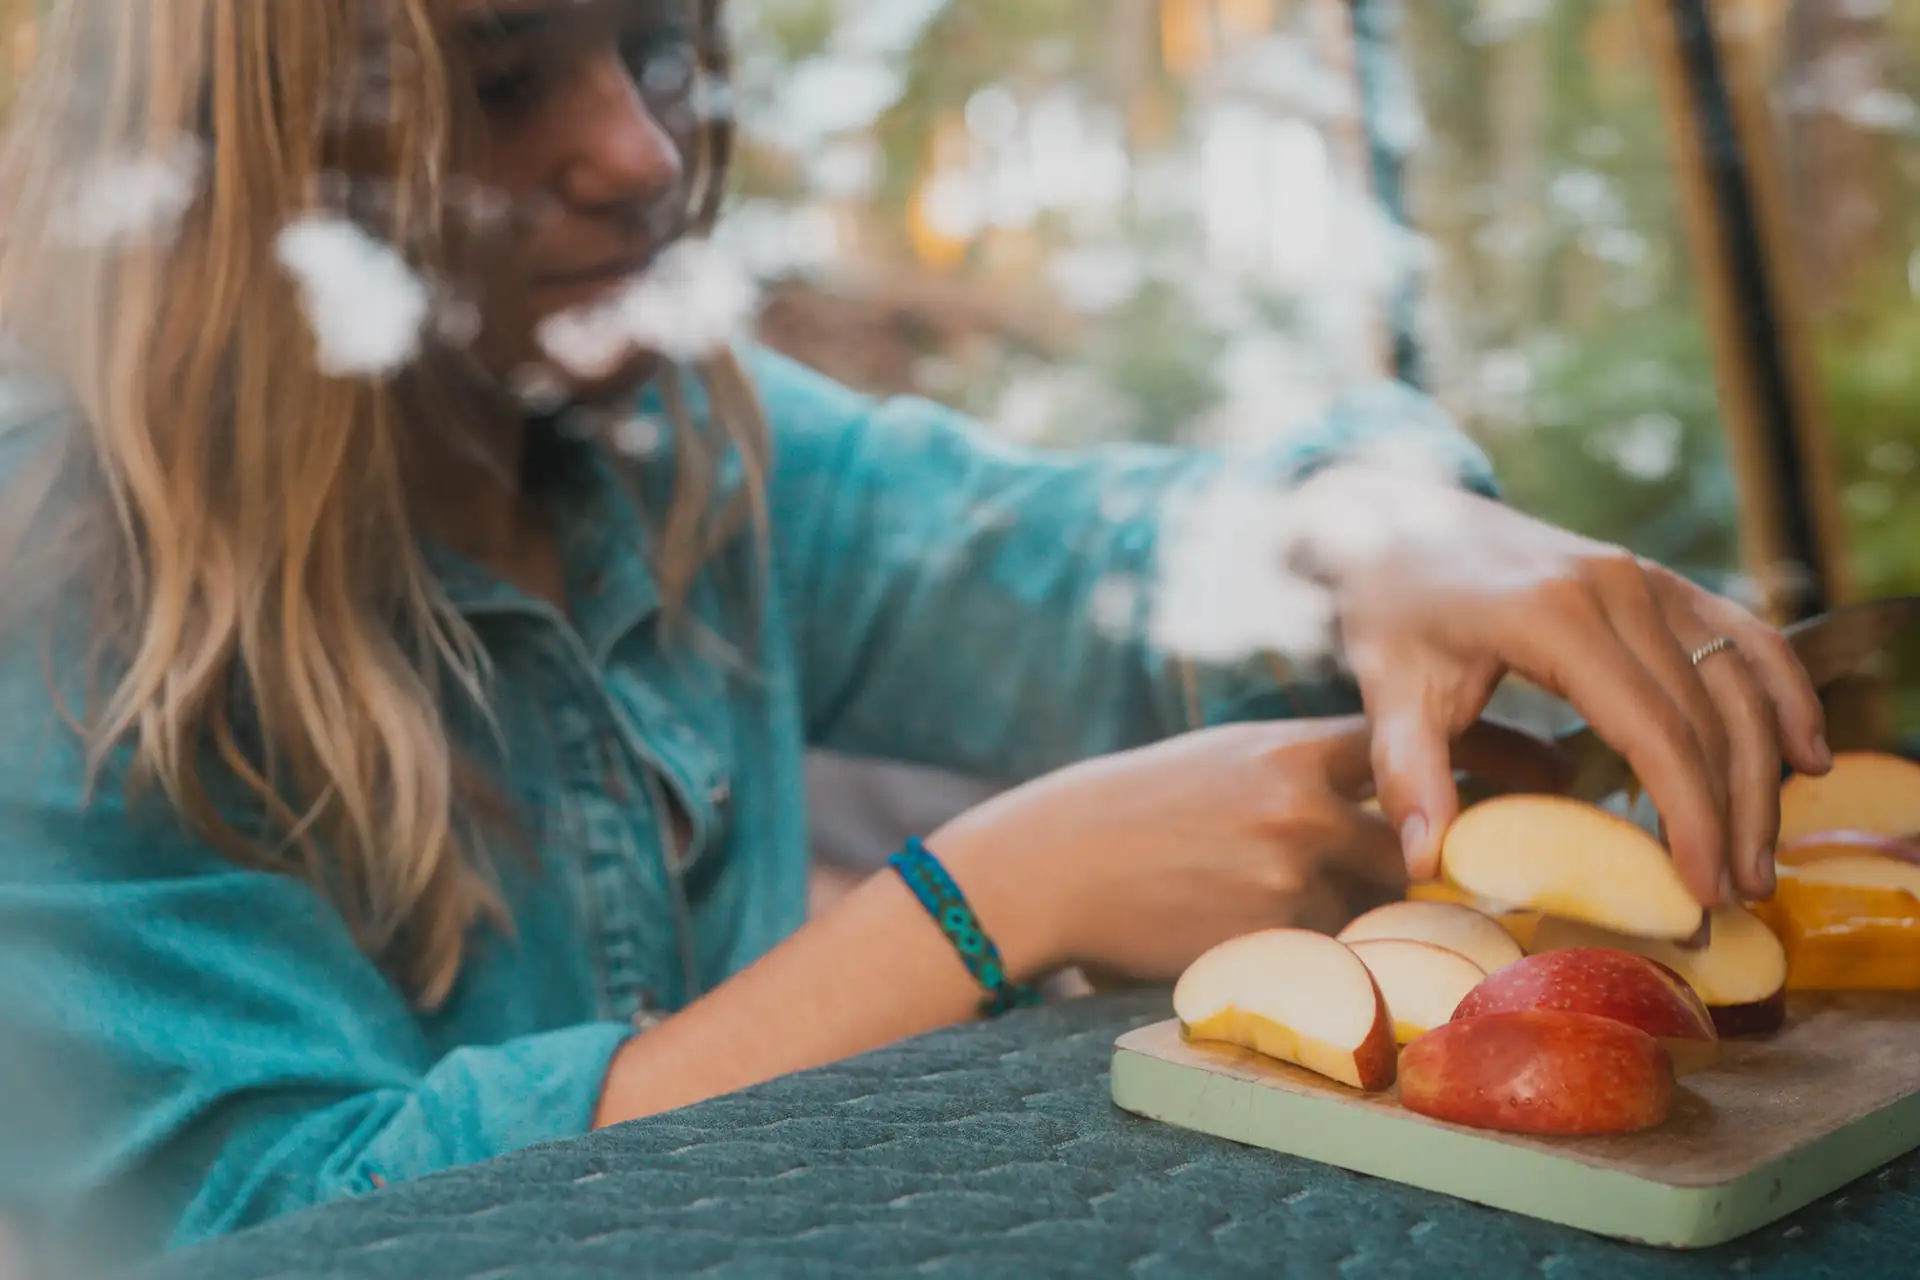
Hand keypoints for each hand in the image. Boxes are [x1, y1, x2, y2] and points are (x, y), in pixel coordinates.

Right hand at [929, 716, 1567, 985]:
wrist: (1051, 861)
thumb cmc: (1137, 809)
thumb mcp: (1229, 760)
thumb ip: (1308, 770)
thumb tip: (1393, 787)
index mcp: (1295, 746)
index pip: (1431, 743)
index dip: (1507, 754)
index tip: (1560, 766)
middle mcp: (1303, 802)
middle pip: (1437, 833)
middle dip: (1493, 856)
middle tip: (1557, 868)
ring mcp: (1287, 872)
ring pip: (1395, 906)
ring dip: (1424, 923)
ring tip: (1476, 933)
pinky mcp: (1265, 937)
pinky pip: (1343, 957)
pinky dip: (1359, 963)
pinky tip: (1367, 971)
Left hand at [1298, 467, 1830, 906]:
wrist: (1397, 518)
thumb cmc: (1391, 606)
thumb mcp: (1385, 688)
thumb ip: (1408, 774)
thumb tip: (1426, 863)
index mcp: (1554, 614)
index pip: (1652, 728)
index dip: (1688, 814)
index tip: (1700, 889)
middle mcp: (1616, 586)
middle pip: (1707, 714)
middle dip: (1731, 813)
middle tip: (1736, 898)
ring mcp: (1644, 576)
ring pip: (1737, 680)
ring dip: (1762, 771)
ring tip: (1760, 861)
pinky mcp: (1655, 579)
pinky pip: (1741, 634)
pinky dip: (1782, 692)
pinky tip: (1806, 755)